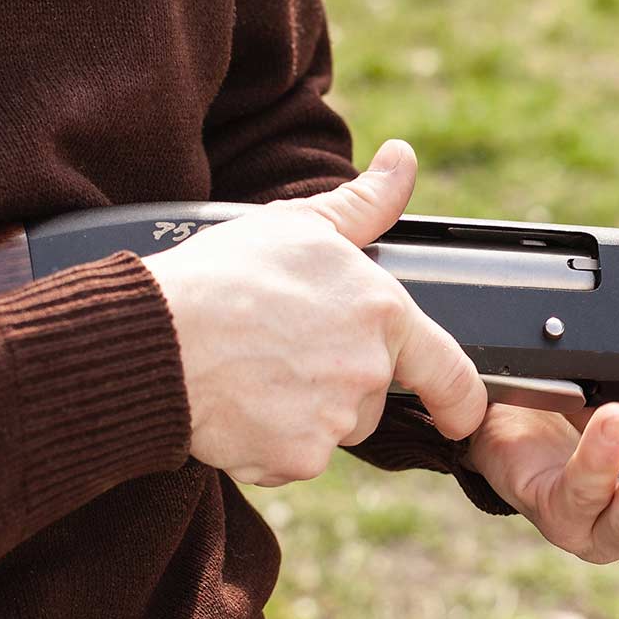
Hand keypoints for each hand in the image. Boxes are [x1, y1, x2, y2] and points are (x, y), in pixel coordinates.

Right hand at [143, 140, 486, 485]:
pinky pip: (293, 458)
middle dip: (337, 382)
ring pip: (332, 428)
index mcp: (383, 314)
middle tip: (281, 349)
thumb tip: (402, 159)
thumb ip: (365, 204)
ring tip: (253, 372)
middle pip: (372, 396)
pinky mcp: (297, 459)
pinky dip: (269, 443)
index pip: (451, 373)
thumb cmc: (223, 276)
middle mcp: (369, 372)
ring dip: (304, 413)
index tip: (460, 414)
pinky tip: (238, 405)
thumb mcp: (299, 225)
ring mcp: (334, 420)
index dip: (462, 400)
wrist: (156, 338)